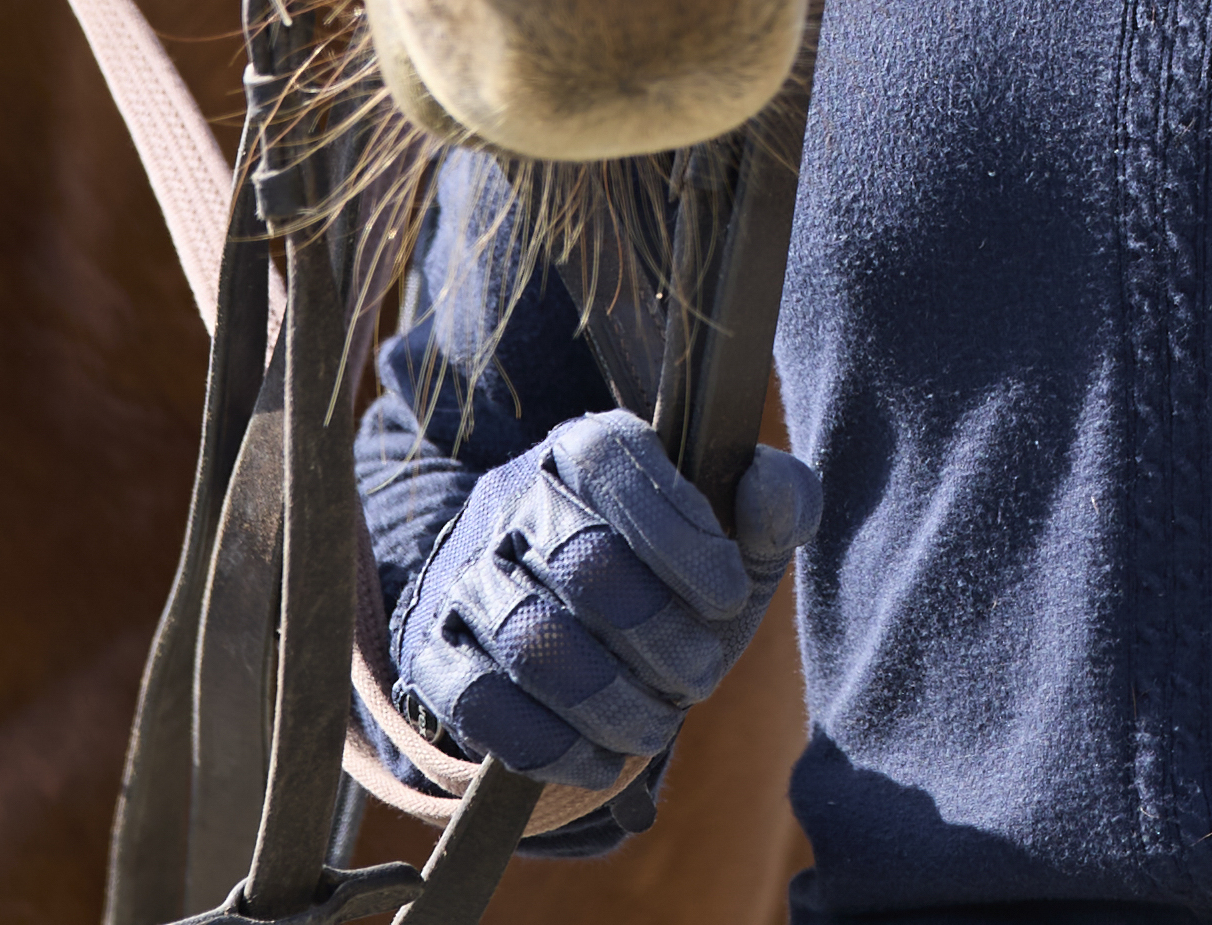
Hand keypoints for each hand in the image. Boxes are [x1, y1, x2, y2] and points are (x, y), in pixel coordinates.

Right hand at [390, 410, 818, 807]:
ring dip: (610, 700)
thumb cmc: (670, 575)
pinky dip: (550, 746)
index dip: (681, 538)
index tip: (730, 598)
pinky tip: (602, 761)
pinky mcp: (434, 656)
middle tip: (701, 676)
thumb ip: (776, 502)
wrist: (567, 632)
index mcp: (585, 449)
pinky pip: (479, 705)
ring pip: (530, 641)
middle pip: (583, 563)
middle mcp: (513, 502)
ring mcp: (466, 579)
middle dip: (657, 633)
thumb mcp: (734, 536)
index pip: (615, 464)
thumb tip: (767, 488)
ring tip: (657, 725)